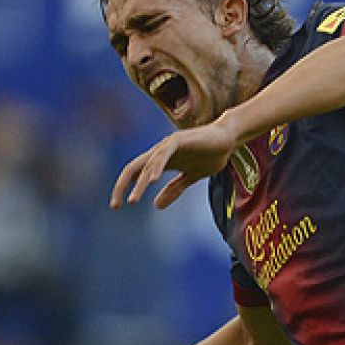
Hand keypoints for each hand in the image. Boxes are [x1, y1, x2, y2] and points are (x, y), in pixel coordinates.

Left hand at [111, 114, 240, 209]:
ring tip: (133, 200)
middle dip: (121, 187)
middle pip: (133, 169)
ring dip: (140, 184)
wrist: (228, 138)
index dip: (125, 188)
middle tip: (115, 205)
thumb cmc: (211, 154)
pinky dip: (156, 167)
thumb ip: (175, 189)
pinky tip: (153, 180)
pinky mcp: (179, 140)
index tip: (117, 206)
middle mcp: (159, 152)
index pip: (135, 174)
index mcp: (160, 161)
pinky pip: (163, 154)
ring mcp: (168, 145)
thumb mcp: (191, 177)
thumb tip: (156, 206)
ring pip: (148, 165)